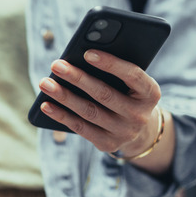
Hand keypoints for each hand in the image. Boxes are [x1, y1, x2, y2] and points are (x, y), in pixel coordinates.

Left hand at [38, 49, 173, 172]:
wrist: (138, 128)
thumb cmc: (128, 92)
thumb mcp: (130, 81)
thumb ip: (114, 69)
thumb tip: (79, 57)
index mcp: (151, 93)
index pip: (132, 75)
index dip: (111, 64)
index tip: (87, 52)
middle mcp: (140, 115)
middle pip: (104, 94)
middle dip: (77, 78)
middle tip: (56, 65)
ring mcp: (124, 132)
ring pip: (89, 112)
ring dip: (64, 96)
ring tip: (45, 82)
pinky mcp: (108, 144)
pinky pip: (81, 128)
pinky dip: (61, 115)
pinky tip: (46, 104)